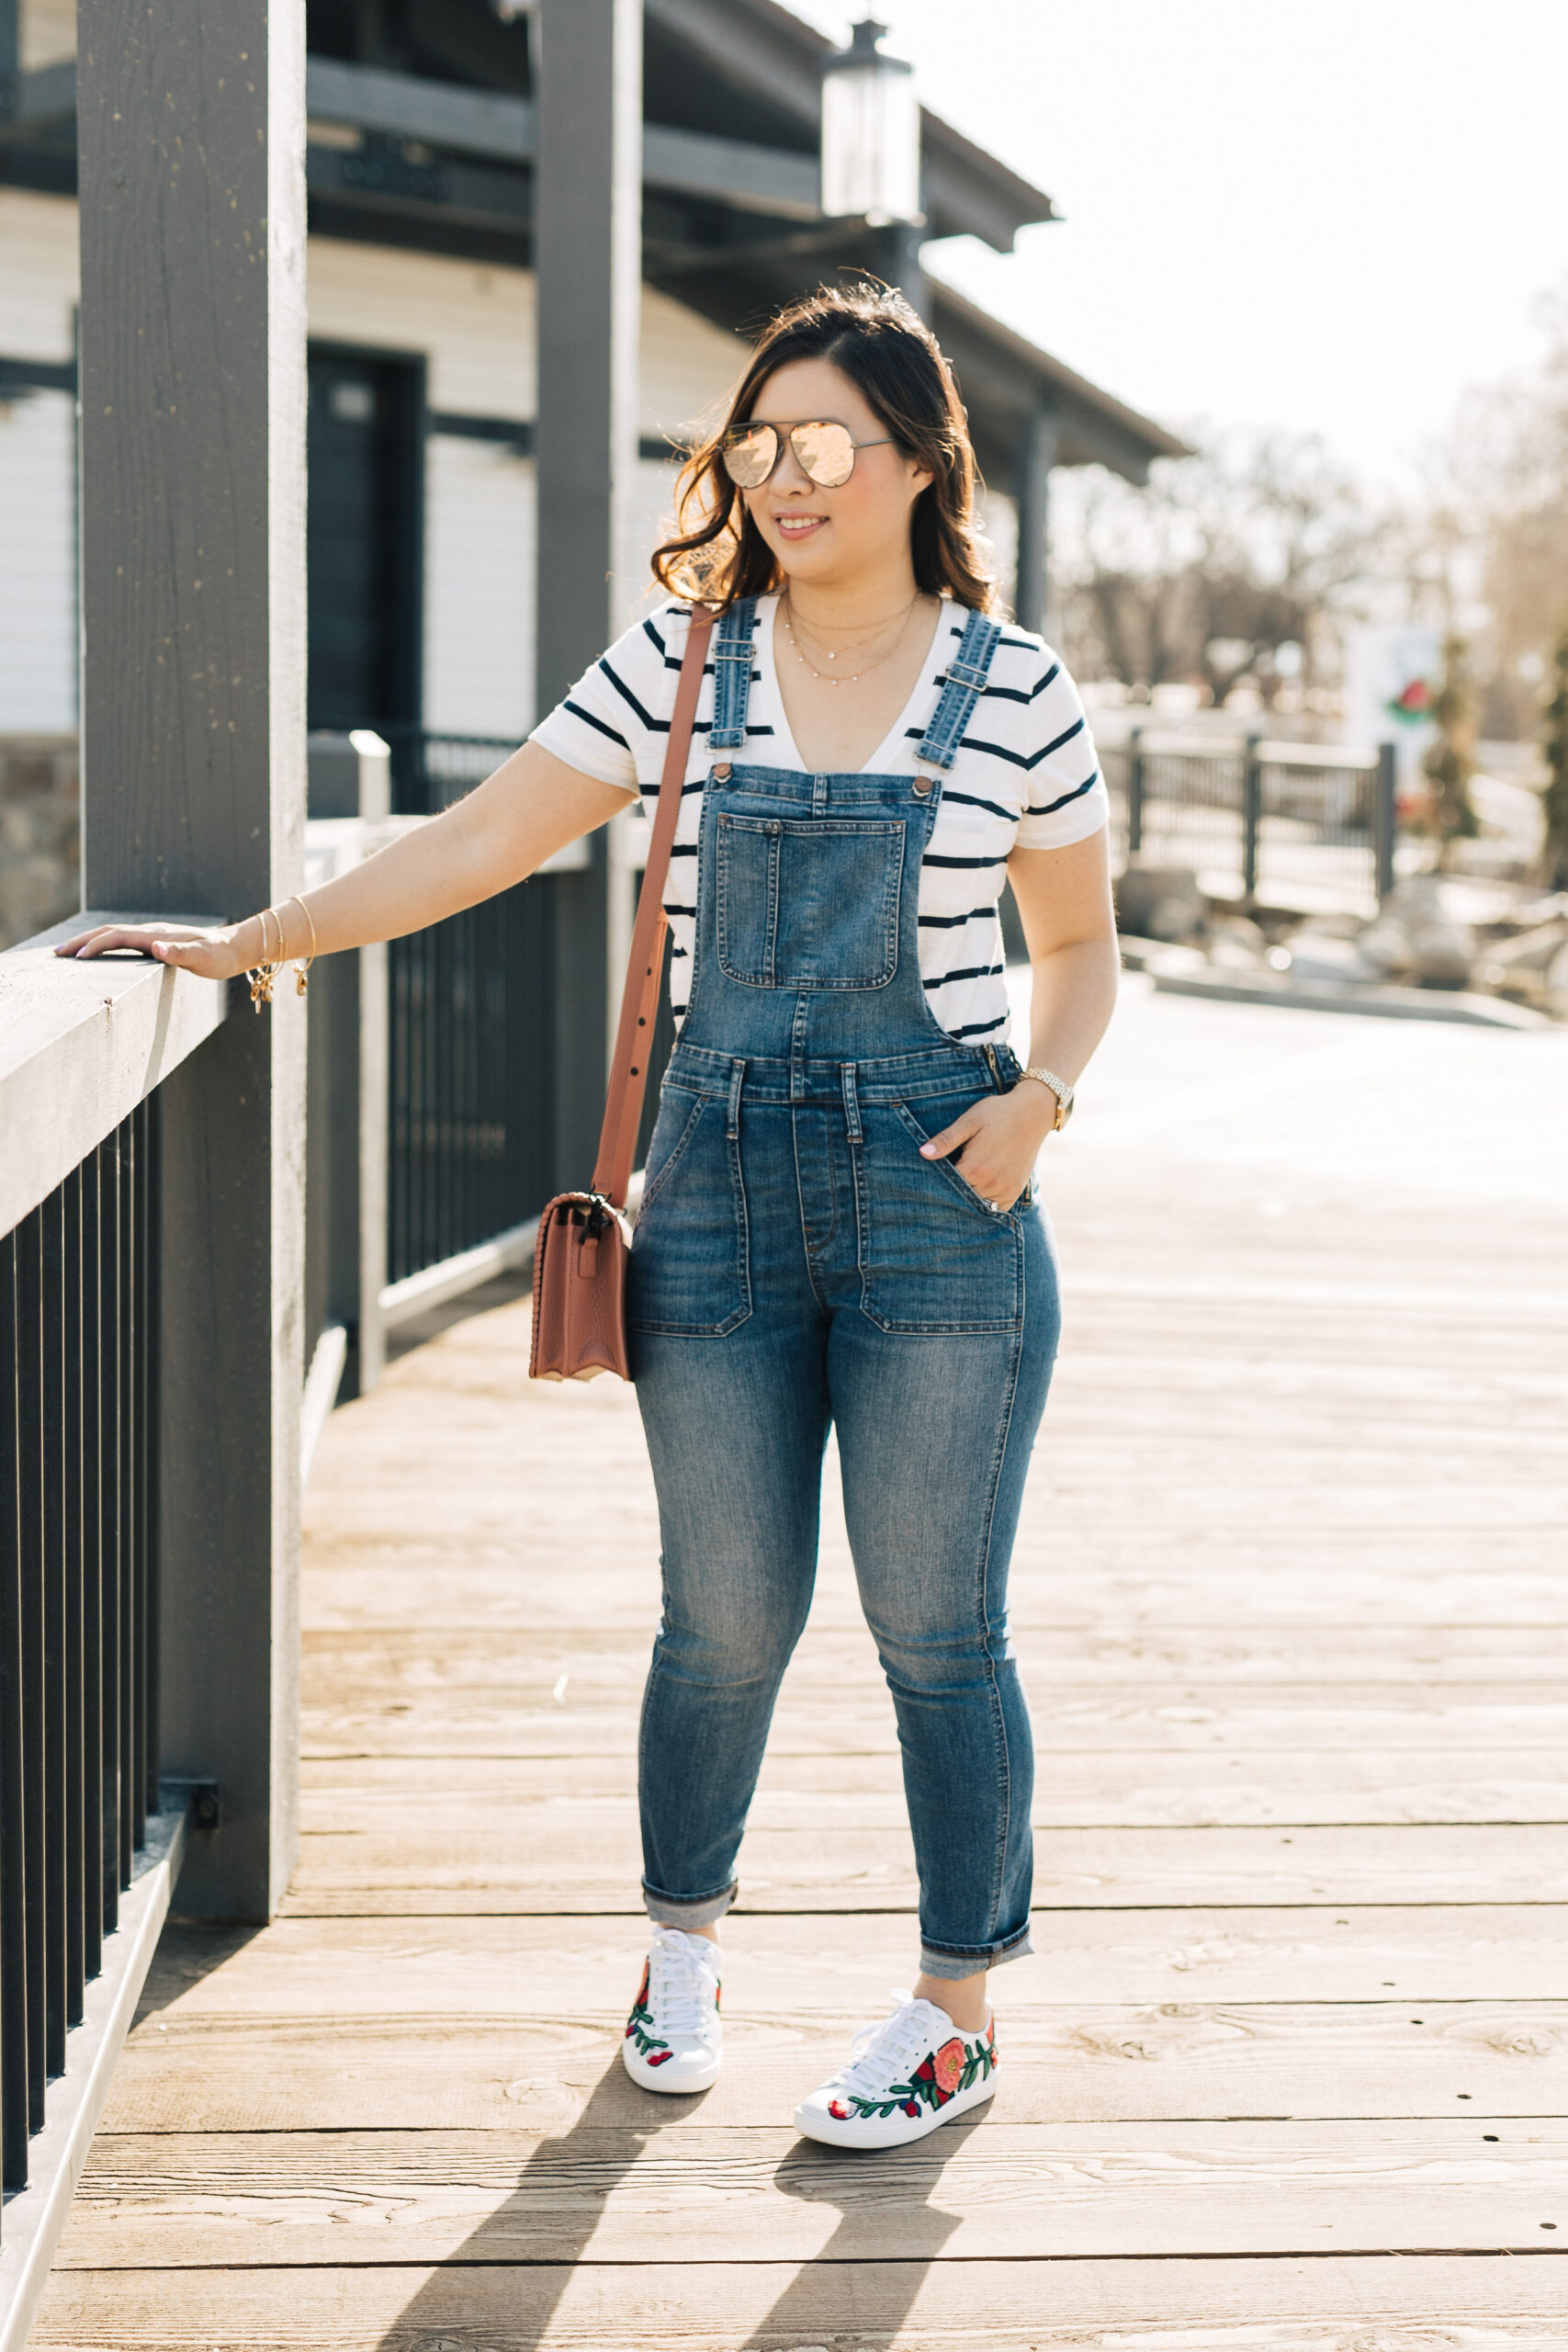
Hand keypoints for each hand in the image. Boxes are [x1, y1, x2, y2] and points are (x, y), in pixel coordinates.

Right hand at [53, 920, 256, 981]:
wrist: (234, 948)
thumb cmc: (219, 956)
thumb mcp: (203, 959)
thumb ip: (181, 954)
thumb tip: (157, 949)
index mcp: (156, 935)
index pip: (117, 937)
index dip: (96, 946)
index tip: (77, 959)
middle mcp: (150, 933)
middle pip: (107, 932)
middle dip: (81, 942)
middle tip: (56, 954)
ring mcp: (151, 937)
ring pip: (112, 935)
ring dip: (88, 942)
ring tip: (68, 954)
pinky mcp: (154, 944)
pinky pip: (122, 943)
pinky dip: (103, 946)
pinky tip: (98, 955)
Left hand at [918, 1082, 1058, 1211]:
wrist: (1032, 1112)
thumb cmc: (997, 1113)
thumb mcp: (969, 1121)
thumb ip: (946, 1140)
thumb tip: (923, 1153)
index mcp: (975, 1168)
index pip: (946, 1188)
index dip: (935, 1184)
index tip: (929, 1179)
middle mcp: (991, 1184)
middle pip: (961, 1200)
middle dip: (951, 1194)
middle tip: (944, 1184)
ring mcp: (1005, 1190)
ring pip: (978, 1206)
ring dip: (968, 1200)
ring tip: (961, 1187)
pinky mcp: (1014, 1191)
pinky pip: (996, 1208)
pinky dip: (985, 1204)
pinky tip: (977, 1191)